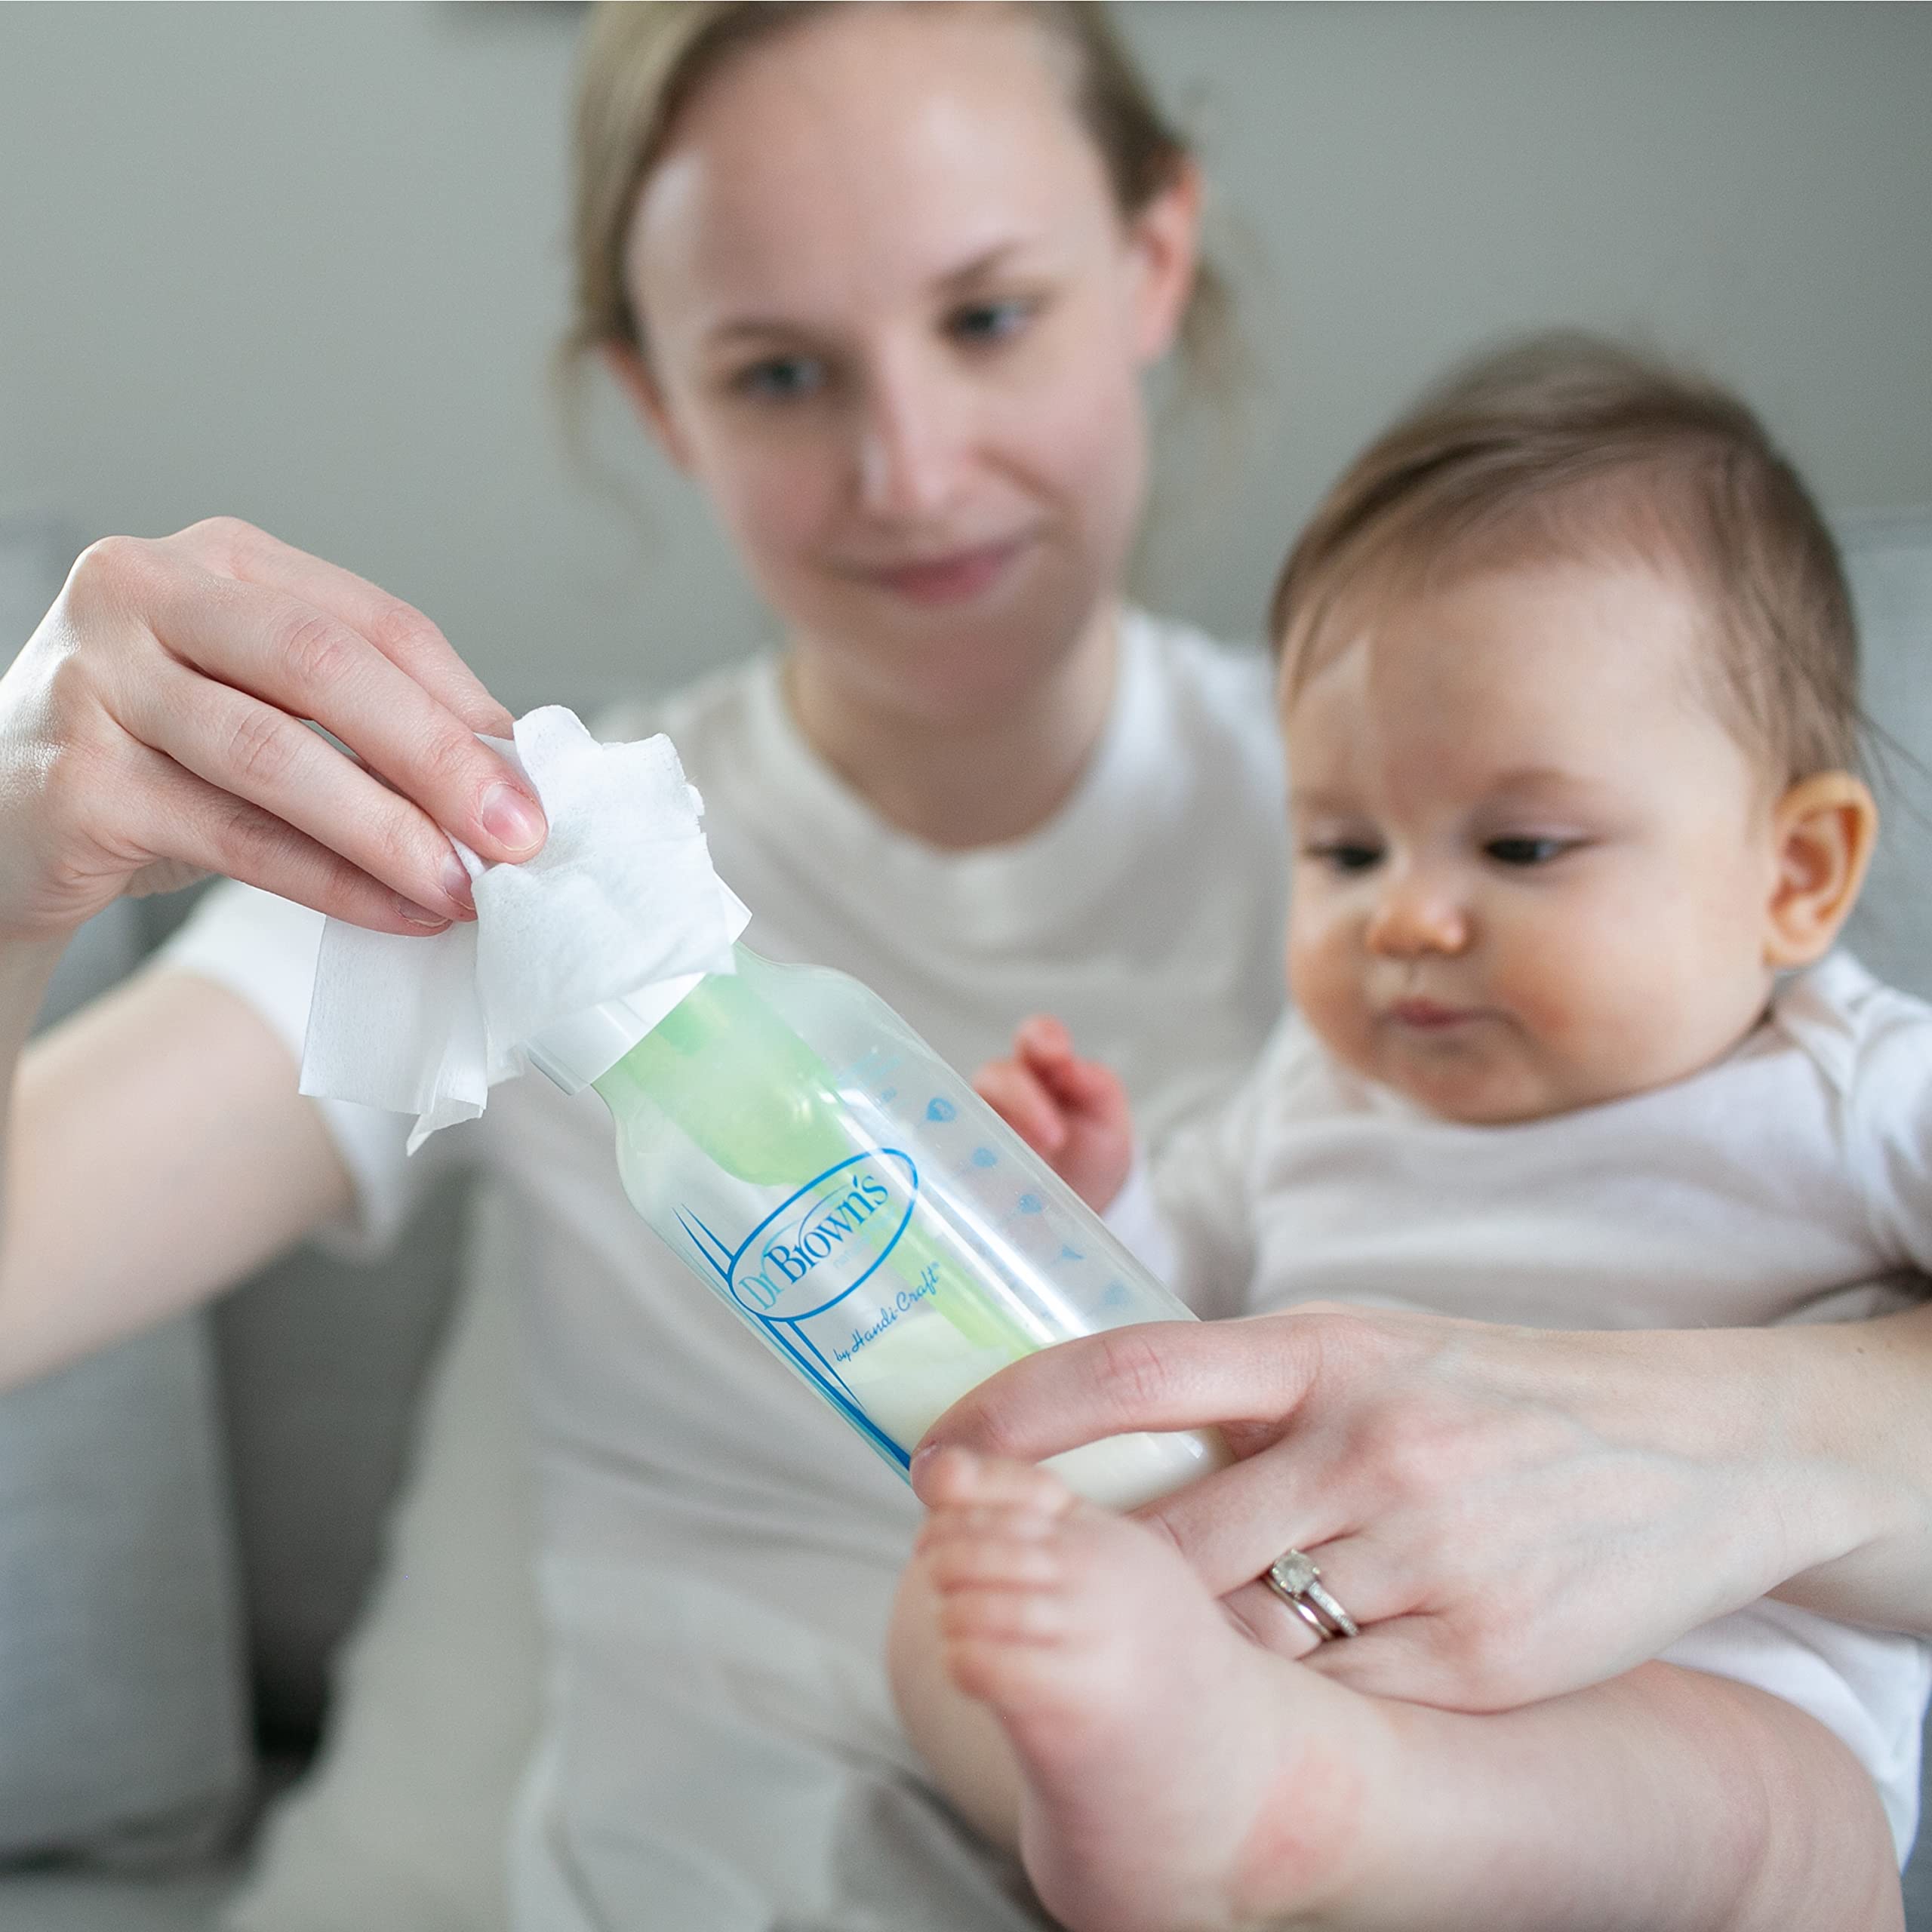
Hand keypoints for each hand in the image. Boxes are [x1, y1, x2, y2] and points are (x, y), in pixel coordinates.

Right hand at [0, 518, 546, 943]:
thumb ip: (366, 724)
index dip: (466, 703)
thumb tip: (507, 777)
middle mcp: (145, 591)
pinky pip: (233, 837)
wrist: (8, 827)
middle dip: (440, 758)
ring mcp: (96, 678)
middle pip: (326, 667)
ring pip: (276, 755)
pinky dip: (330, 882)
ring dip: (390, 831)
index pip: (373, 622)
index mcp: (221, 561)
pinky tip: (396, 913)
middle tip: (519, 834)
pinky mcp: (75, 777)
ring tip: (467, 888)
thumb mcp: (265, 713)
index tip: (534, 781)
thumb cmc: (161, 763)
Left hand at [916, 1305, 1823, 1711]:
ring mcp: (1421, 1554)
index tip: (938, 1456)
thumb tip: (1093, 1425)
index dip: (1013, 1415)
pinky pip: (1330, 1697)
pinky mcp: (1475, 1655)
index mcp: (1322, 1348)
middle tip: (1021, 1589)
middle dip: (1082, 1579)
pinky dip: (1292, 1692)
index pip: (1128, 1372)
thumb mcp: (1365, 1346)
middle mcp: (1363, 1443)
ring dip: (1188, 1645)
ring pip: (1235, 1633)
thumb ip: (1244, 1385)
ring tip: (1157, 1643)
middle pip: (1163, 1543)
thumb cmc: (1489, 1390)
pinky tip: (1288, 1670)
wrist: (1691, 1448)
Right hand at [973, 1015, 1134, 1211]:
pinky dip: (972, 1165)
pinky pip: (956, 1155)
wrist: (1080, 1200)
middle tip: (1054, 1137)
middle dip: (1023, 1099)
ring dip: (998, 1135)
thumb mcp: (1107, 1121)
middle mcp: (1006, 1089)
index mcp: (1044, 1068)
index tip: (1057, 1055)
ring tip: (1032, 1164)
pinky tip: (997, 1182)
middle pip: (996, 1075)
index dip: (1042, 1038)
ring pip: (969, 1111)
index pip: (1035, 1037)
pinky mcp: (965, 1160)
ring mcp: (981, 1123)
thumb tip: (1069, 1066)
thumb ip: (1096, 1087)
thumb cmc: (1091, 1150)